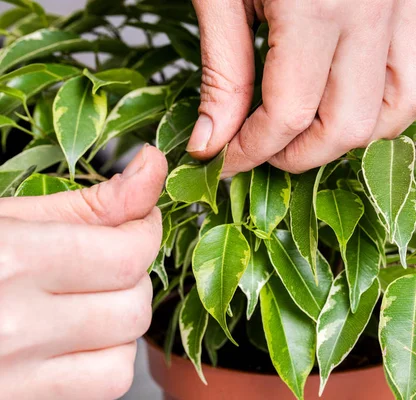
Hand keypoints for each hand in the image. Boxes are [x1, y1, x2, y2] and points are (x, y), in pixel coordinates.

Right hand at [0, 146, 166, 399]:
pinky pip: (104, 386)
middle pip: (132, 306)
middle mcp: (14, 325)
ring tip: (87, 300)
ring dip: (121, 321)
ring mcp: (15, 376)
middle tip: (106, 260)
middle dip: (133, 276)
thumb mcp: (9, 219)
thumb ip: (90, 202)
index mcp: (10, 260)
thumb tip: (153, 166)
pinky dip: (107, 360)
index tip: (140, 222)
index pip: (126, 255)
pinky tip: (76, 339)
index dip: (146, 233)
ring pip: (125, 354)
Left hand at [186, 0, 415, 175]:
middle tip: (269, 150)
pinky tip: (390, 88)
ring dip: (366, 130)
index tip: (227, 159)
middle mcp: (374, 7)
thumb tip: (213, 142)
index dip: (252, 149)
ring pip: (411, 100)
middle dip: (304, 154)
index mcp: (314, 5)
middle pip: (351, 123)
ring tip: (324, 125)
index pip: (288, 114)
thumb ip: (223, 71)